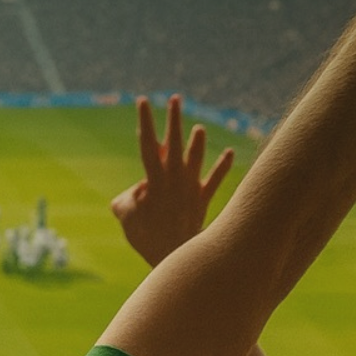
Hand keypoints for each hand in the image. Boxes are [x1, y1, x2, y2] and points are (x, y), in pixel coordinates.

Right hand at [110, 96, 234, 267]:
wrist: (172, 257)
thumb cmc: (145, 237)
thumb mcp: (125, 215)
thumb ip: (128, 197)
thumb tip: (140, 189)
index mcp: (154, 180)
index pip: (148, 144)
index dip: (145, 121)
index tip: (142, 101)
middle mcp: (175, 179)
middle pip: (174, 143)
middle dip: (173, 119)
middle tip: (175, 98)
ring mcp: (190, 188)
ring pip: (196, 159)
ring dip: (197, 142)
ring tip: (199, 128)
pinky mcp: (202, 200)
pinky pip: (214, 181)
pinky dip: (222, 167)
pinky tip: (230, 152)